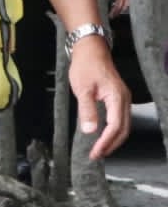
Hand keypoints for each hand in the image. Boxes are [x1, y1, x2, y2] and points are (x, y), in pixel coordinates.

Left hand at [70, 36, 130, 159]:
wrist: (91, 50)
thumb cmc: (86, 66)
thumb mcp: (82, 88)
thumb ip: (86, 110)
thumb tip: (90, 130)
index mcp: (117, 97)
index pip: (115, 126)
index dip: (106, 141)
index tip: (96, 152)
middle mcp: (124, 99)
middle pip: (123, 129)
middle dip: (111, 145)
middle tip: (97, 155)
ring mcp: (123, 99)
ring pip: (124, 125)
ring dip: (114, 139)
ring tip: (101, 150)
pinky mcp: (118, 98)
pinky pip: (120, 119)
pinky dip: (114, 131)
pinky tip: (104, 136)